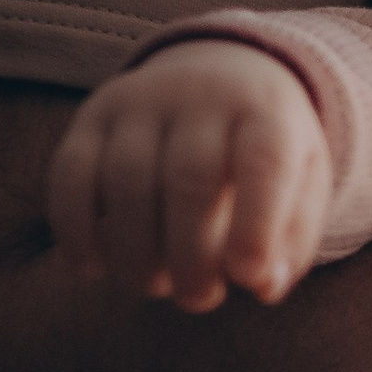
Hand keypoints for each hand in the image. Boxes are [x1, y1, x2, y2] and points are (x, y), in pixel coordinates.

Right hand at [46, 40, 329, 312]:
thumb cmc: (262, 154)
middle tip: (198, 299)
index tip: (248, 278)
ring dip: (136, 251)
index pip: (264, 163)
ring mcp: (141, 100)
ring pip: (126, 179)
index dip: (256, 226)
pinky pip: (71, 173)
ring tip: (155, 286)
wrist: (219, 72)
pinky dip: (76, 229)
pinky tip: (92, 269)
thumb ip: (291, 238)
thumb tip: (263, 286)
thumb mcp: (301, 183)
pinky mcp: (93, 115)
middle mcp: (202, 95)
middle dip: (191, 255)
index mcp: (267, 112)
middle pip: (190, 178)